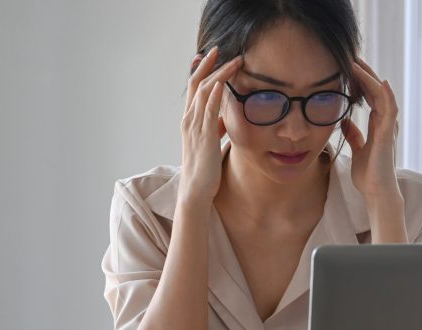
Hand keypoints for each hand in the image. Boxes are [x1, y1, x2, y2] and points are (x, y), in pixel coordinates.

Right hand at [180, 48, 242, 202]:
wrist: (196, 190)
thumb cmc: (204, 168)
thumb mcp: (211, 142)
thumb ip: (216, 128)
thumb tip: (225, 119)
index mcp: (190, 120)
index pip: (193, 89)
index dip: (199, 70)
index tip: (206, 55)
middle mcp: (189, 120)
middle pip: (196, 85)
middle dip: (207, 65)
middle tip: (218, 48)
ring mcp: (195, 127)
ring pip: (204, 93)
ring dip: (218, 75)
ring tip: (231, 62)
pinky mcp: (204, 137)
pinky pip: (208, 112)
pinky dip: (215, 96)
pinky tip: (222, 83)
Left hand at [341, 58, 402, 202]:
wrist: (376, 192)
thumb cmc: (369, 174)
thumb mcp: (357, 149)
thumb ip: (354, 134)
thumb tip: (345, 120)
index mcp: (377, 126)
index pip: (370, 96)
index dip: (361, 81)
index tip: (348, 67)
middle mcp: (384, 123)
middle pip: (376, 91)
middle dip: (365, 74)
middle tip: (352, 57)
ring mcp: (388, 128)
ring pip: (383, 96)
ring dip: (371, 79)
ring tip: (358, 63)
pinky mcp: (388, 135)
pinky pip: (390, 110)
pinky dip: (387, 95)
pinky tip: (381, 82)